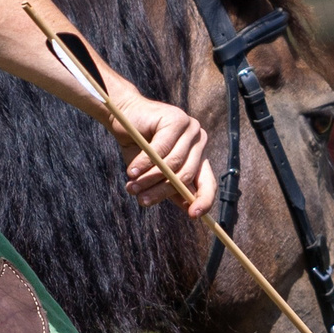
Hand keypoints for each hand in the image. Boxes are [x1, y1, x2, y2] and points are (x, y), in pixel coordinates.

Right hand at [113, 95, 214, 216]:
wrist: (124, 117)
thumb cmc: (140, 146)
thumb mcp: (155, 173)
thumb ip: (171, 188)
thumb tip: (189, 209)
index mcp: (198, 157)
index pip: (208, 183)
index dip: (203, 200)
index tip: (193, 215)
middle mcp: (199, 142)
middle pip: (185, 176)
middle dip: (161, 191)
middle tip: (141, 200)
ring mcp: (190, 129)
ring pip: (172, 164)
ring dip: (149, 178)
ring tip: (131, 186)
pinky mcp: (176, 119)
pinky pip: (161, 150)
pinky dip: (144, 163)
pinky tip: (131, 170)